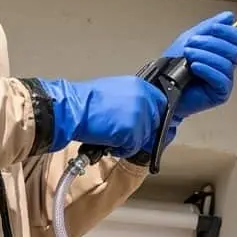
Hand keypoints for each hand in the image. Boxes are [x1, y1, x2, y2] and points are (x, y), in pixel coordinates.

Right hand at [35, 76, 167, 157]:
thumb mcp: (116, 91)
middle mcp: (144, 99)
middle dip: (142, 132)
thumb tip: (142, 113)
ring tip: (112, 134)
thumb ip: (133, 99)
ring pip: (144, 138)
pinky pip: (133, 148)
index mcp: (140, 86)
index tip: (150, 125)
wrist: (74, 109)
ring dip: (130, 142)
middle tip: (125, 133)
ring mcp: (140, 116)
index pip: (162, 104)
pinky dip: (121, 149)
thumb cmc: (87, 102)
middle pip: (156, 124)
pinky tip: (109, 140)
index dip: (156, 117)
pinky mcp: (132, 132)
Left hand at [163, 12, 236, 119]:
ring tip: (188, 55)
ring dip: (205, 56)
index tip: (213, 28)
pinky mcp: (220, 93)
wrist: (161, 85)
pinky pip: (221, 79)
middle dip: (211, 43)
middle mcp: (225, 65)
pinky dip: (207, 70)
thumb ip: (209, 27)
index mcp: (221, 51)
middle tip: (191, 43)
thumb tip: (229, 16)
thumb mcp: (190, 38)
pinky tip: (194, 67)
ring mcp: (224, 80)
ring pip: (226, 64)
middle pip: (233, 50)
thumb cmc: (173, 65)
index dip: (228, 31)